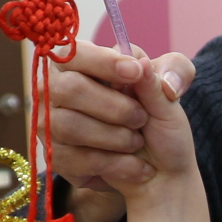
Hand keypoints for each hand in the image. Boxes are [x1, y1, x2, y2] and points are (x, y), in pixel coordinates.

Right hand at [44, 42, 198, 221]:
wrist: (159, 169)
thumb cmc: (158, 120)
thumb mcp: (173, 90)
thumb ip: (172, 70)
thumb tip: (144, 65)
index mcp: (79, 63)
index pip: (76, 52)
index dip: (104, 62)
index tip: (136, 72)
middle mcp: (54, 89)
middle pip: (69, 89)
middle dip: (115, 107)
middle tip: (141, 118)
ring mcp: (49, 124)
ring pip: (71, 127)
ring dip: (115, 137)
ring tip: (137, 141)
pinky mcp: (55, 158)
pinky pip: (78, 160)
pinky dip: (116, 165)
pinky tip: (136, 165)